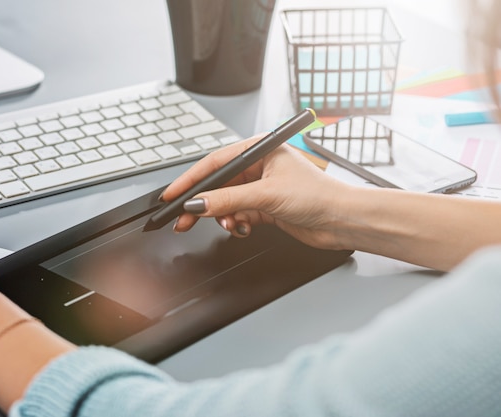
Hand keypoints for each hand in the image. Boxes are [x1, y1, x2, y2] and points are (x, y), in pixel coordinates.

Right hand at [162, 134, 352, 249]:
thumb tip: (198, 203)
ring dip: (223, 216)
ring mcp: (262, 188)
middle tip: (184, 219)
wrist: (343, 221)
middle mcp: (259, 167)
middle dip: (202, 204)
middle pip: (218, 185)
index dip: (191, 179)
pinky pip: (239, 215)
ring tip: (230, 224)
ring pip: (227, 202)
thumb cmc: (319, 195)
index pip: (215, 163)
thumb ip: (228, 200)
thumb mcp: (267, 195)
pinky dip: (237, 223)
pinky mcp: (266, 207)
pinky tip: (244, 228)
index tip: (173, 195)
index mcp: (259, 150)